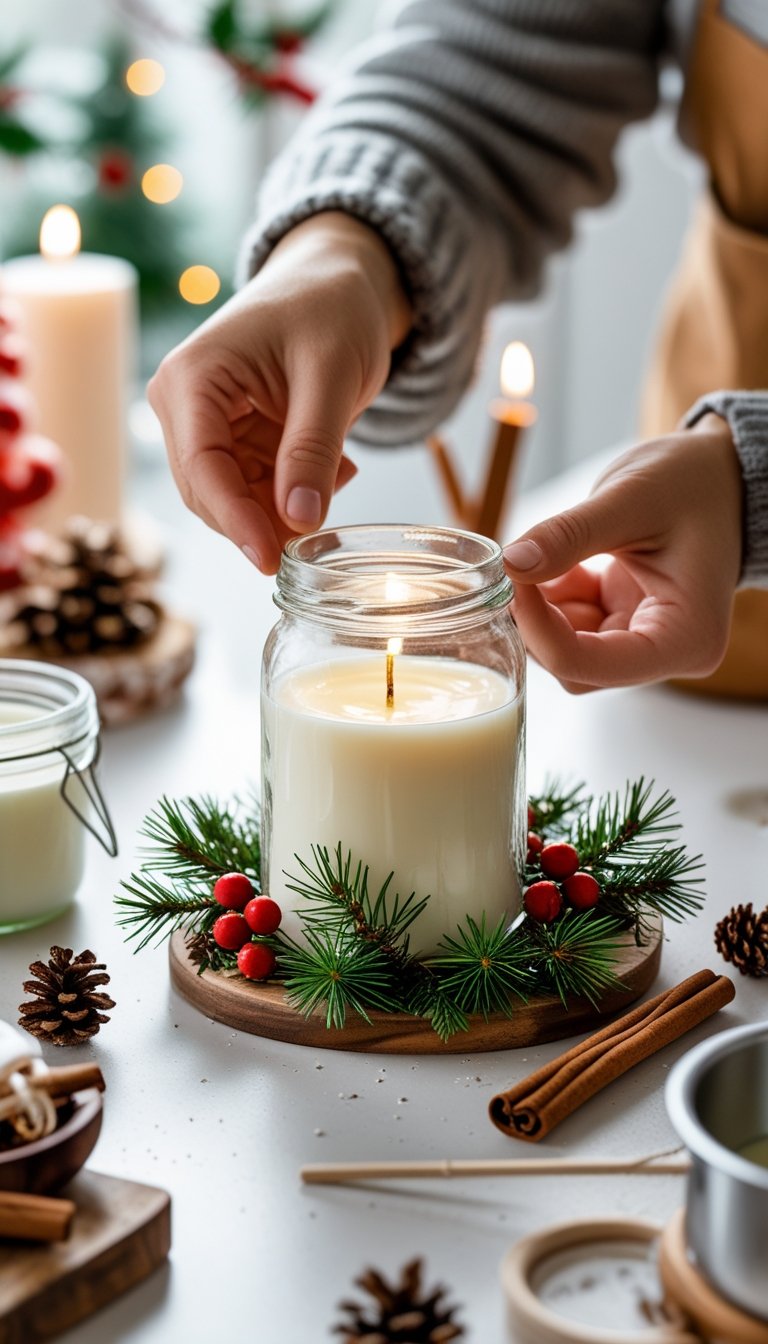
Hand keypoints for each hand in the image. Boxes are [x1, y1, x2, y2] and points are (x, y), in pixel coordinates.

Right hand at [148, 213, 411, 572]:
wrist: (336, 283)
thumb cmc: (331, 309)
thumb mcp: (331, 378)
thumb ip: (313, 450)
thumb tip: (299, 520)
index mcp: (192, 378)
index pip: (202, 468)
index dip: (236, 520)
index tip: (271, 560)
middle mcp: (182, 404)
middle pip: (209, 493)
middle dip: (263, 518)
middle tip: (322, 528)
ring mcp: (202, 425)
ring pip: (230, 499)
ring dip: (283, 506)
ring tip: (339, 469)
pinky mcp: (229, 440)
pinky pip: (252, 490)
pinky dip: (292, 493)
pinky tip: (332, 465)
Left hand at [502, 415, 742, 691]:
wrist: (719, 474)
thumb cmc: (696, 483)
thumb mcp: (631, 498)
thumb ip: (570, 534)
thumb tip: (513, 563)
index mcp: (685, 639)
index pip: (589, 666)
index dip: (538, 630)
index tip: (512, 580)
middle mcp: (667, 654)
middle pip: (574, 667)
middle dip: (537, 621)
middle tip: (515, 567)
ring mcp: (643, 641)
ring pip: (565, 650)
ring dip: (542, 607)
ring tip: (550, 552)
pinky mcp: (622, 624)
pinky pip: (570, 628)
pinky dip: (552, 597)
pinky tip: (564, 560)